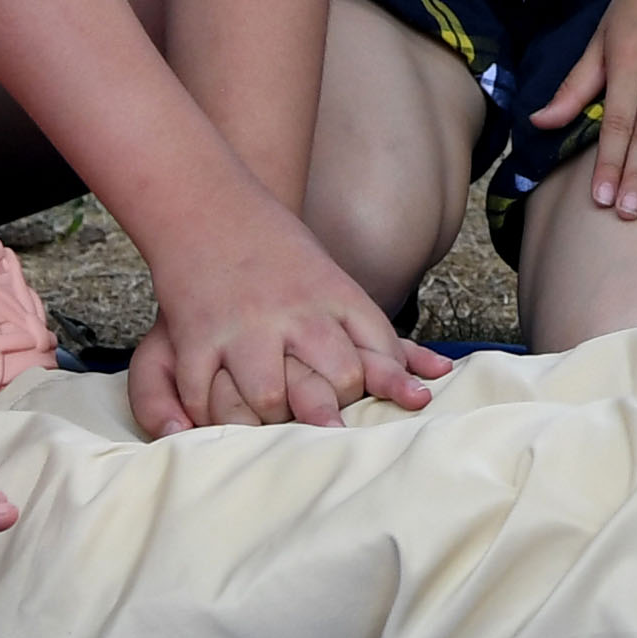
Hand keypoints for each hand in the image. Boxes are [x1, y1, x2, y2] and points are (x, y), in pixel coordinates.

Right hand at [129, 205, 447, 432]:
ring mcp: (244, 327)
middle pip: (336, 380)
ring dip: (273, 420)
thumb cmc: (282, 254)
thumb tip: (440, 374)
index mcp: (336, 296)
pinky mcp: (196, 337)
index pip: (381, 354)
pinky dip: (211, 416)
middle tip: (332, 433)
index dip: (387, 386)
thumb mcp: (338, 285)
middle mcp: (295, 313)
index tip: (388, 408)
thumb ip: (383, 339)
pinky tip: (220, 425)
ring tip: (275, 431)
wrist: (209, 204)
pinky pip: (205, 393)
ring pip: (270, 395)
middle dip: (336, 412)